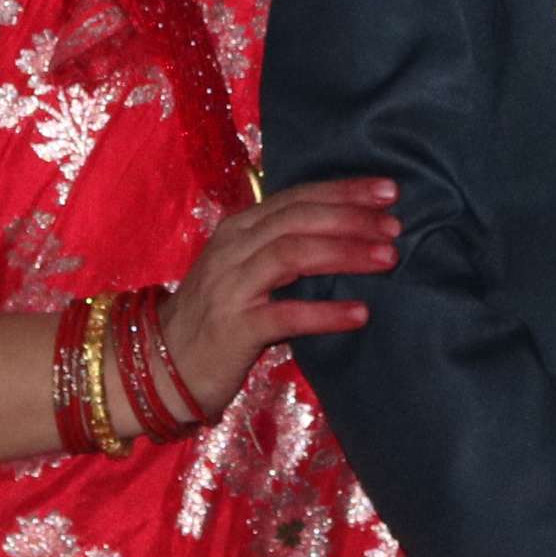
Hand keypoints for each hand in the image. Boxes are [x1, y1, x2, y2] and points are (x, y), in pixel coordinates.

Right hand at [161, 180, 397, 414]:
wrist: (160, 365)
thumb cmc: (215, 318)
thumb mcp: (245, 271)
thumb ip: (281, 248)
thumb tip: (348, 235)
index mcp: (239, 228)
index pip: (296, 198)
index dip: (343, 191)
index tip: (386, 191)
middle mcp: (233, 248)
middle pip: (298, 218)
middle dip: (351, 216)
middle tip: (395, 223)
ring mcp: (231, 286)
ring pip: (292, 254)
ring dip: (345, 252)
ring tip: (388, 257)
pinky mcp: (234, 328)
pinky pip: (286, 314)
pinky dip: (326, 312)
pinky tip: (359, 313)